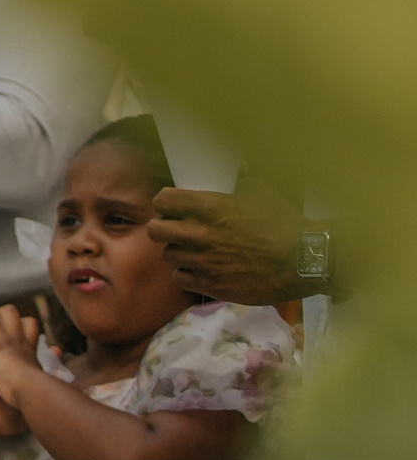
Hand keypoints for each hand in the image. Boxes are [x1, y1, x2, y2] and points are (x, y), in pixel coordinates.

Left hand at [0, 304, 41, 394]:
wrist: (31, 391)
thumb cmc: (39, 386)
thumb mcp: (44, 369)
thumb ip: (50, 359)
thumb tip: (56, 349)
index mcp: (27, 345)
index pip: (28, 321)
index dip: (19, 325)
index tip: (13, 341)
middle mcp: (15, 339)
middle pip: (7, 311)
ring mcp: (1, 341)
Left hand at [150, 185, 304, 304]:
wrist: (304, 261)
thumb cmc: (285, 224)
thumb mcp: (261, 193)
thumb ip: (238, 184)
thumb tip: (234, 174)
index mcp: (207, 208)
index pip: (162, 201)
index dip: (166, 204)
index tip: (174, 207)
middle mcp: (198, 234)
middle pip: (155, 230)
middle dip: (164, 228)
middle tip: (178, 230)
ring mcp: (203, 262)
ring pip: (168, 256)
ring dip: (179, 252)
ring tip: (194, 251)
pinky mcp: (211, 285)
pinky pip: (180, 279)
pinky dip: (188, 274)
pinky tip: (201, 270)